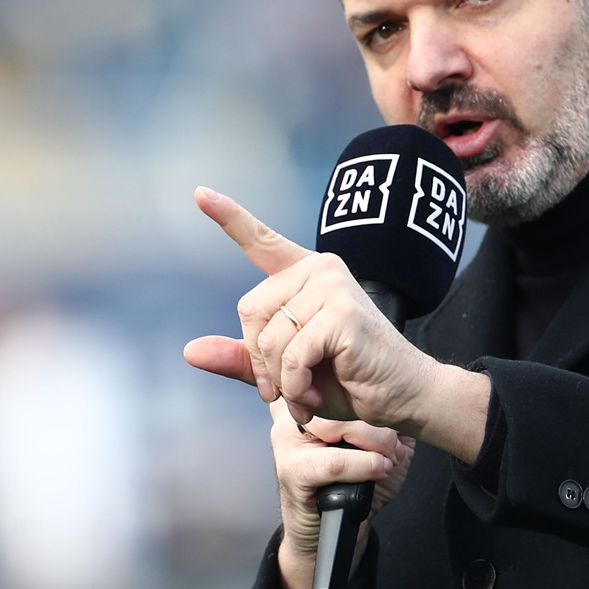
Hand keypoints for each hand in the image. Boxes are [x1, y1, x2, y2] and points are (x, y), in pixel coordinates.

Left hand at [185, 185, 490, 461]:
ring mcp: (334, 287)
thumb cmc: (344, 379)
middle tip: (285, 384)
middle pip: (250, 310)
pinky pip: (293, 355)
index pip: (262, 242)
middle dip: (261, 359)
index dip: (229, 217)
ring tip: (306, 391)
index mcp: (306, 276)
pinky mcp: (343, 312)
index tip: (200, 192)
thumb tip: (190, 351)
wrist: (399, 396)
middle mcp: (321, 270)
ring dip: (281, 379)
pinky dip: (296, 386)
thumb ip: (244, 358)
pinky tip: (314, 394)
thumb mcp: (284, 371)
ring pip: (270, 338)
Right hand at [269, 399, 414, 588]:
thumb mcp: (380, 443)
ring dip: (375, 444)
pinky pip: (334, 461)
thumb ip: (387, 417)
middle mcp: (294, 412)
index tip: (397, 416)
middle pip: (343, 401)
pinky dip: (363, 466)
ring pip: (338, 425)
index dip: (376, 397)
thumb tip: (405, 398)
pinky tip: (378, 469)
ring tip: (389, 458)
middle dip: (380, 426)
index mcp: (312, 397)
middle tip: (397, 447)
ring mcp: (288, 439)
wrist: (335, 529)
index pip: (342, 379)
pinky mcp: (291, 469)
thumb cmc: (356, 484)